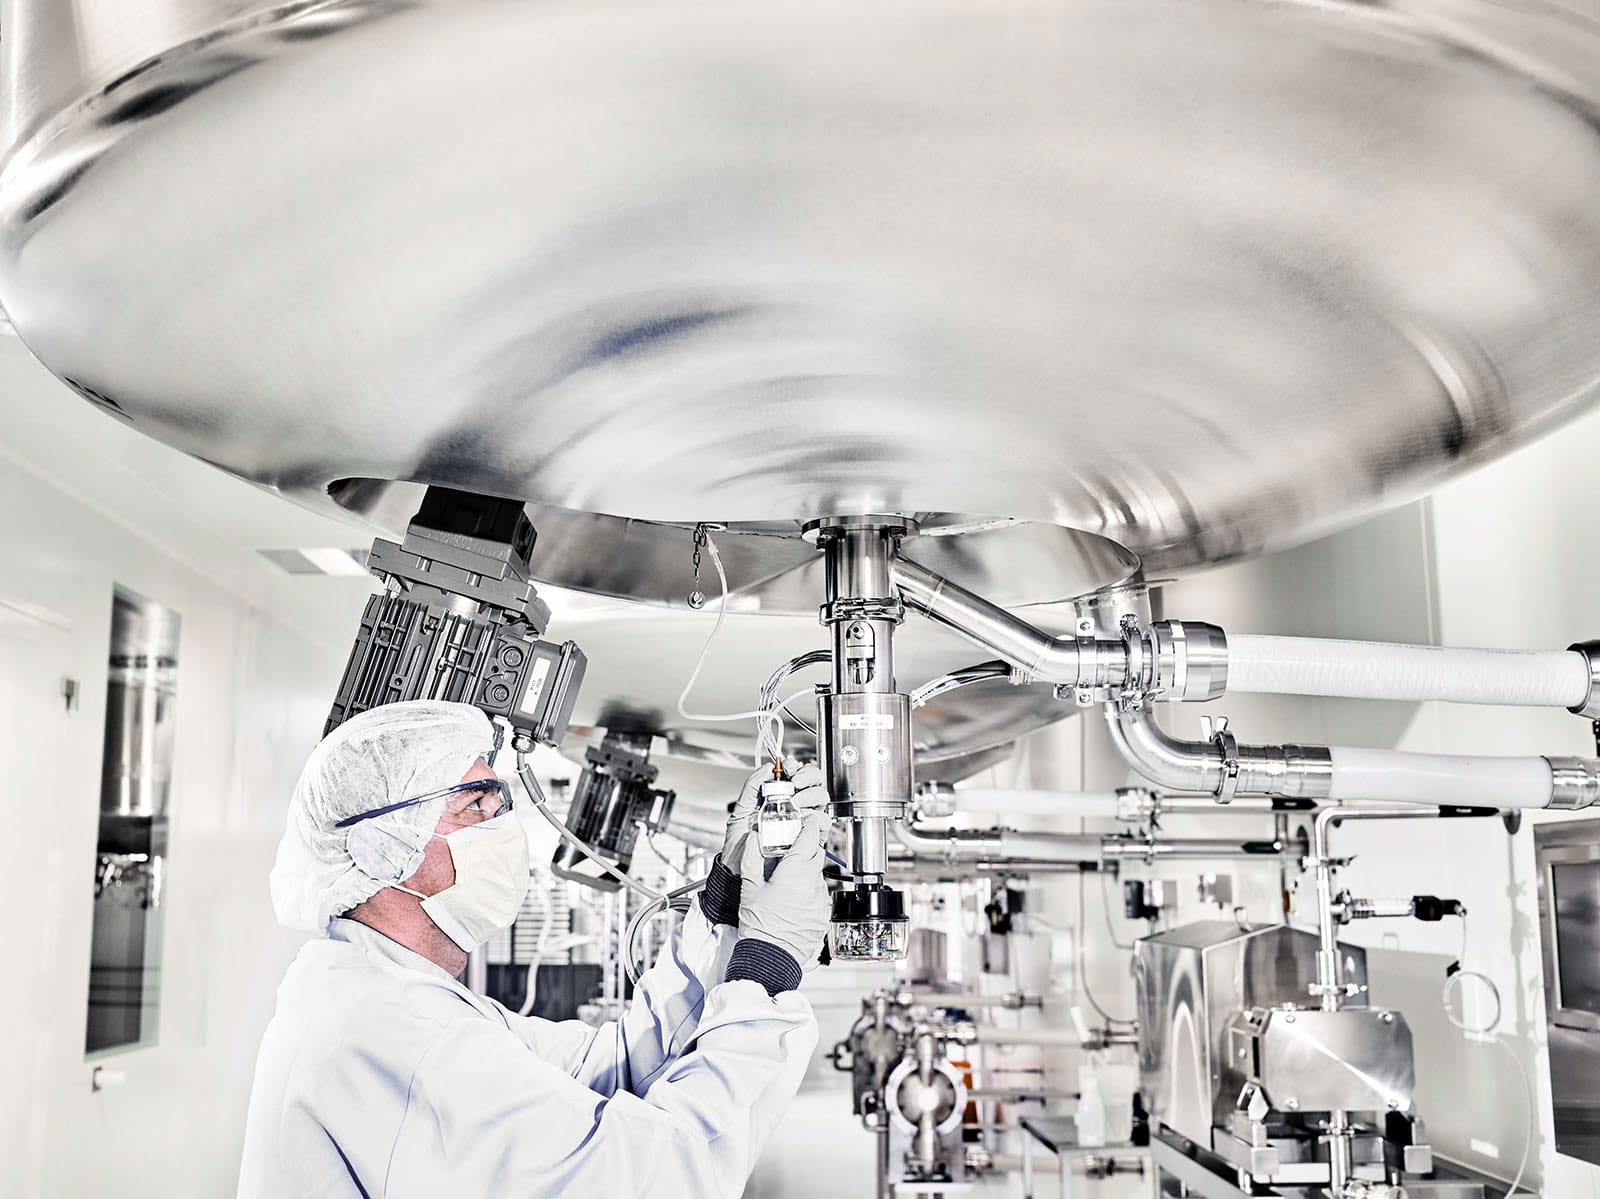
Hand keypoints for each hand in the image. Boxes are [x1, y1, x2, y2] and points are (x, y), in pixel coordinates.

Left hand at [722, 762, 828, 875]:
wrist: (740, 870)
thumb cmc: (740, 845)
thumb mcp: (740, 812)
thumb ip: (751, 789)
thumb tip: (766, 769)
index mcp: (777, 796)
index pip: (794, 773)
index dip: (794, 765)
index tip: (788, 768)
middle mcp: (793, 806)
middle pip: (812, 781)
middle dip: (807, 776)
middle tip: (796, 783)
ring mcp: (803, 820)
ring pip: (820, 797)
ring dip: (811, 795)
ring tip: (796, 803)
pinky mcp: (810, 837)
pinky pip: (824, 822)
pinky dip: (818, 817)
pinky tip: (804, 819)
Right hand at [735, 808, 830, 968]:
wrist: (770, 958)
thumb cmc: (758, 926)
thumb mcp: (749, 888)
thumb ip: (752, 858)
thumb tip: (753, 838)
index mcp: (794, 873)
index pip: (808, 838)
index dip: (809, 825)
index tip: (807, 820)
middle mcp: (812, 885)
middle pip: (816, 854)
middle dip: (807, 848)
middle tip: (793, 849)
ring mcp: (821, 901)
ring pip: (818, 876)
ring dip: (807, 874)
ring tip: (788, 884)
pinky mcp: (823, 916)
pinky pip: (820, 896)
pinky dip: (810, 894)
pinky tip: (794, 902)